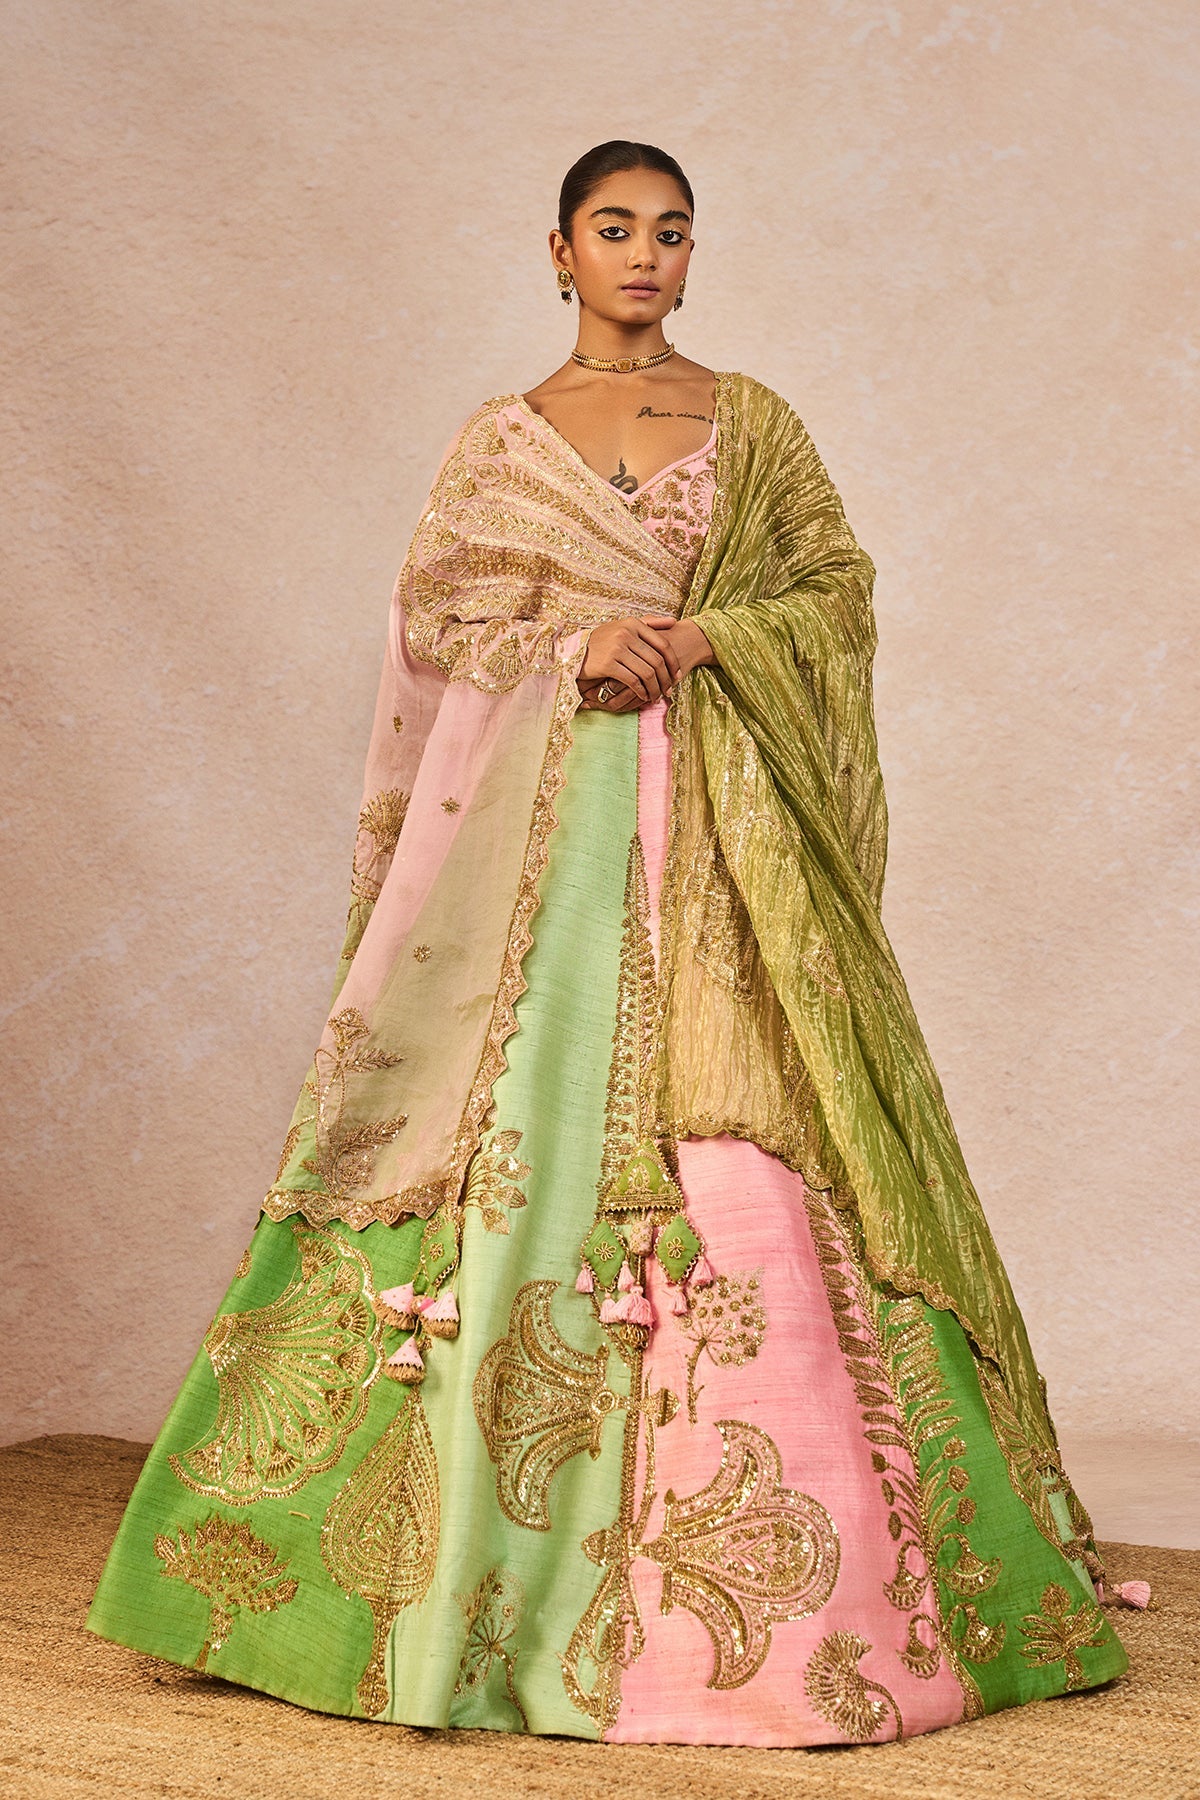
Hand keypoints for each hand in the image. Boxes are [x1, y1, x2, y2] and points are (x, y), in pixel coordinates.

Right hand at [577, 617, 715, 711]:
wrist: (574, 651)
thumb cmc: (603, 641)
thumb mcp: (624, 626)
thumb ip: (649, 623)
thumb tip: (674, 621)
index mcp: (633, 624)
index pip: (663, 644)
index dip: (673, 662)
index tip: (678, 675)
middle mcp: (626, 633)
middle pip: (657, 661)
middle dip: (666, 679)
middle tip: (669, 691)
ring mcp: (617, 648)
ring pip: (647, 672)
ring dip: (655, 688)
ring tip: (656, 696)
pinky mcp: (608, 664)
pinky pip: (633, 681)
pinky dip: (641, 691)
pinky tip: (643, 696)